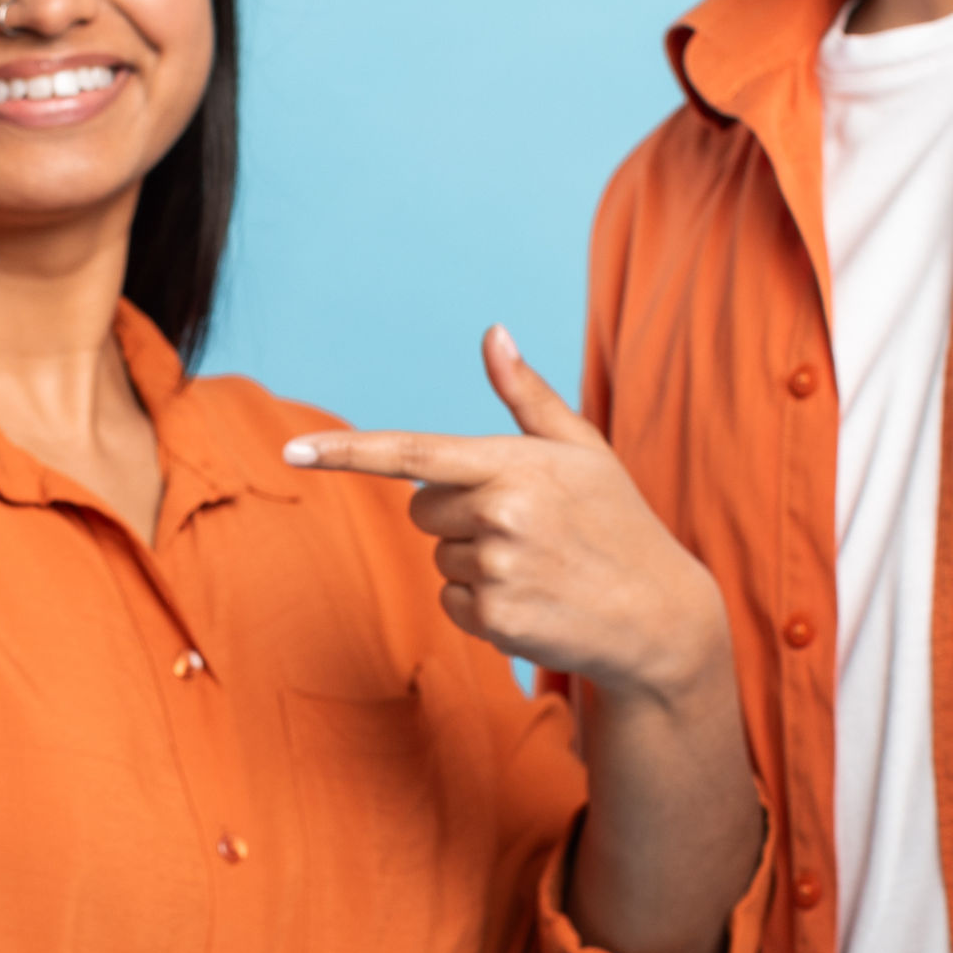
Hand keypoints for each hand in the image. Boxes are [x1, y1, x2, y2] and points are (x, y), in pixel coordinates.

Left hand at [283, 328, 732, 705]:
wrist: (660, 617)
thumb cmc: (617, 522)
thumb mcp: (582, 450)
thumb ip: (527, 395)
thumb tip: (492, 332)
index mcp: (516, 464)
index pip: (413, 453)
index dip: (347, 452)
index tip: (292, 451)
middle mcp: (502, 515)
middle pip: (421, 509)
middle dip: (457, 515)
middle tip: (522, 526)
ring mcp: (496, 571)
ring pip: (438, 557)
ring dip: (474, 562)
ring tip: (537, 566)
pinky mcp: (495, 620)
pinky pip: (449, 603)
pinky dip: (480, 605)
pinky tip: (532, 600)